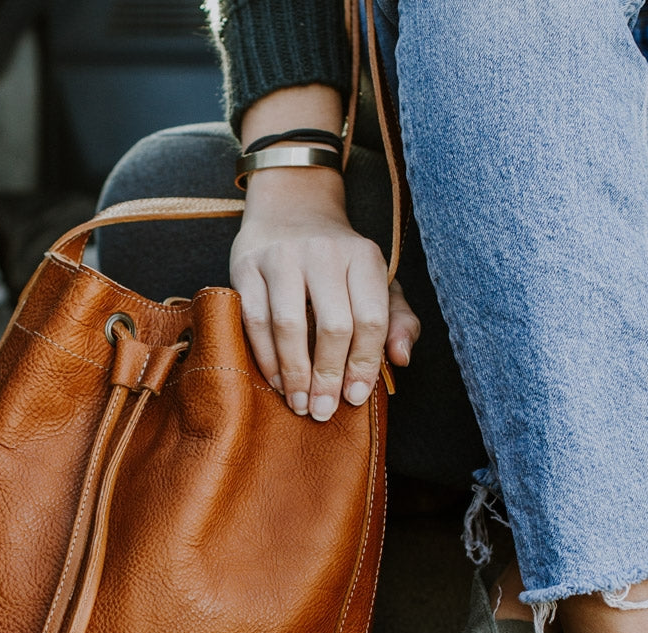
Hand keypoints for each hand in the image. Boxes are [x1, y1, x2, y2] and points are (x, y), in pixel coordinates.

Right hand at [231, 165, 418, 419]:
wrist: (291, 206)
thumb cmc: (337, 259)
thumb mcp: (375, 280)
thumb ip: (397, 319)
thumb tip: (401, 359)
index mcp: (363, 257)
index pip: (371, 319)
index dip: (364, 364)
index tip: (355, 398)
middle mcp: (324, 253)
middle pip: (332, 326)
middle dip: (328, 377)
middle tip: (324, 411)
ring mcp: (282, 258)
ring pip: (289, 326)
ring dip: (295, 374)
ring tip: (299, 403)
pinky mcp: (247, 267)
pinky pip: (255, 321)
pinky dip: (266, 358)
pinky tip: (277, 381)